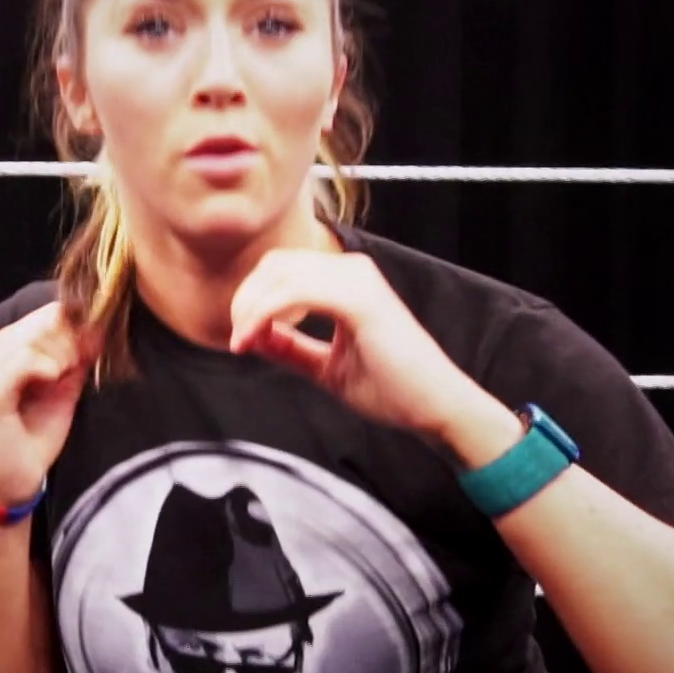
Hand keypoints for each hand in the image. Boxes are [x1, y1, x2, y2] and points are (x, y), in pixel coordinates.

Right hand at [0, 302, 91, 508]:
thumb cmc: (36, 432)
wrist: (14, 477)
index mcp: (12, 344)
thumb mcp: (66, 388)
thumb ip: (80, 358)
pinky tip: (54, 378)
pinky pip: (24, 359)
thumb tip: (102, 330)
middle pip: (47, 318)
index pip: (52, 311)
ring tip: (63, 377)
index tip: (94, 349)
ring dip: (61, 354)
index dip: (80, 325)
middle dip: (73, 340)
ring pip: (37, 334)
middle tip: (77, 368)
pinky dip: (46, 366)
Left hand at [228, 250, 496, 443]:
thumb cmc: (393, 389)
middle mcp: (352, 271)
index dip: (251, 299)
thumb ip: (291, 349)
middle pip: (275, 264)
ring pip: (280, 274)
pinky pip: (294, 293)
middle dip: (244, 301)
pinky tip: (254, 339)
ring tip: (242, 342)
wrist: (436, 407)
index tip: (240, 339)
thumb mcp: (327, 367)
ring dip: (250, 309)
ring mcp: (357, 281)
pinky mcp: (359, 299)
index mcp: (348, 281)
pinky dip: (264, 314)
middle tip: (237, 340)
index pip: (283, 269)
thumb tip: (253, 336)